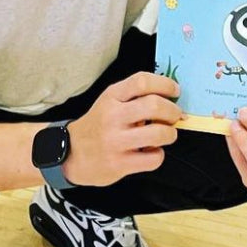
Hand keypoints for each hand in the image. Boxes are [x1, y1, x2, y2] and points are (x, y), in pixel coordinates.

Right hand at [61, 72, 180, 186]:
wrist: (70, 153)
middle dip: (172, 111)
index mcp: (111, 97)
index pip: (142, 81)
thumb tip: (170, 98)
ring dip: (170, 134)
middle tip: (175, 116)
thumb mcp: (109, 102)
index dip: (165, 84)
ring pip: (158, 133)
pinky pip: (153, 159)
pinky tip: (151, 152)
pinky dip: (159, 155)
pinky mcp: (119, 164)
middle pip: (154, 105)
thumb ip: (134, 96)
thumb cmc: (98, 125)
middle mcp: (112, 116)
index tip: (175, 91)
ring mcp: (115, 141)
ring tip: (166, 135)